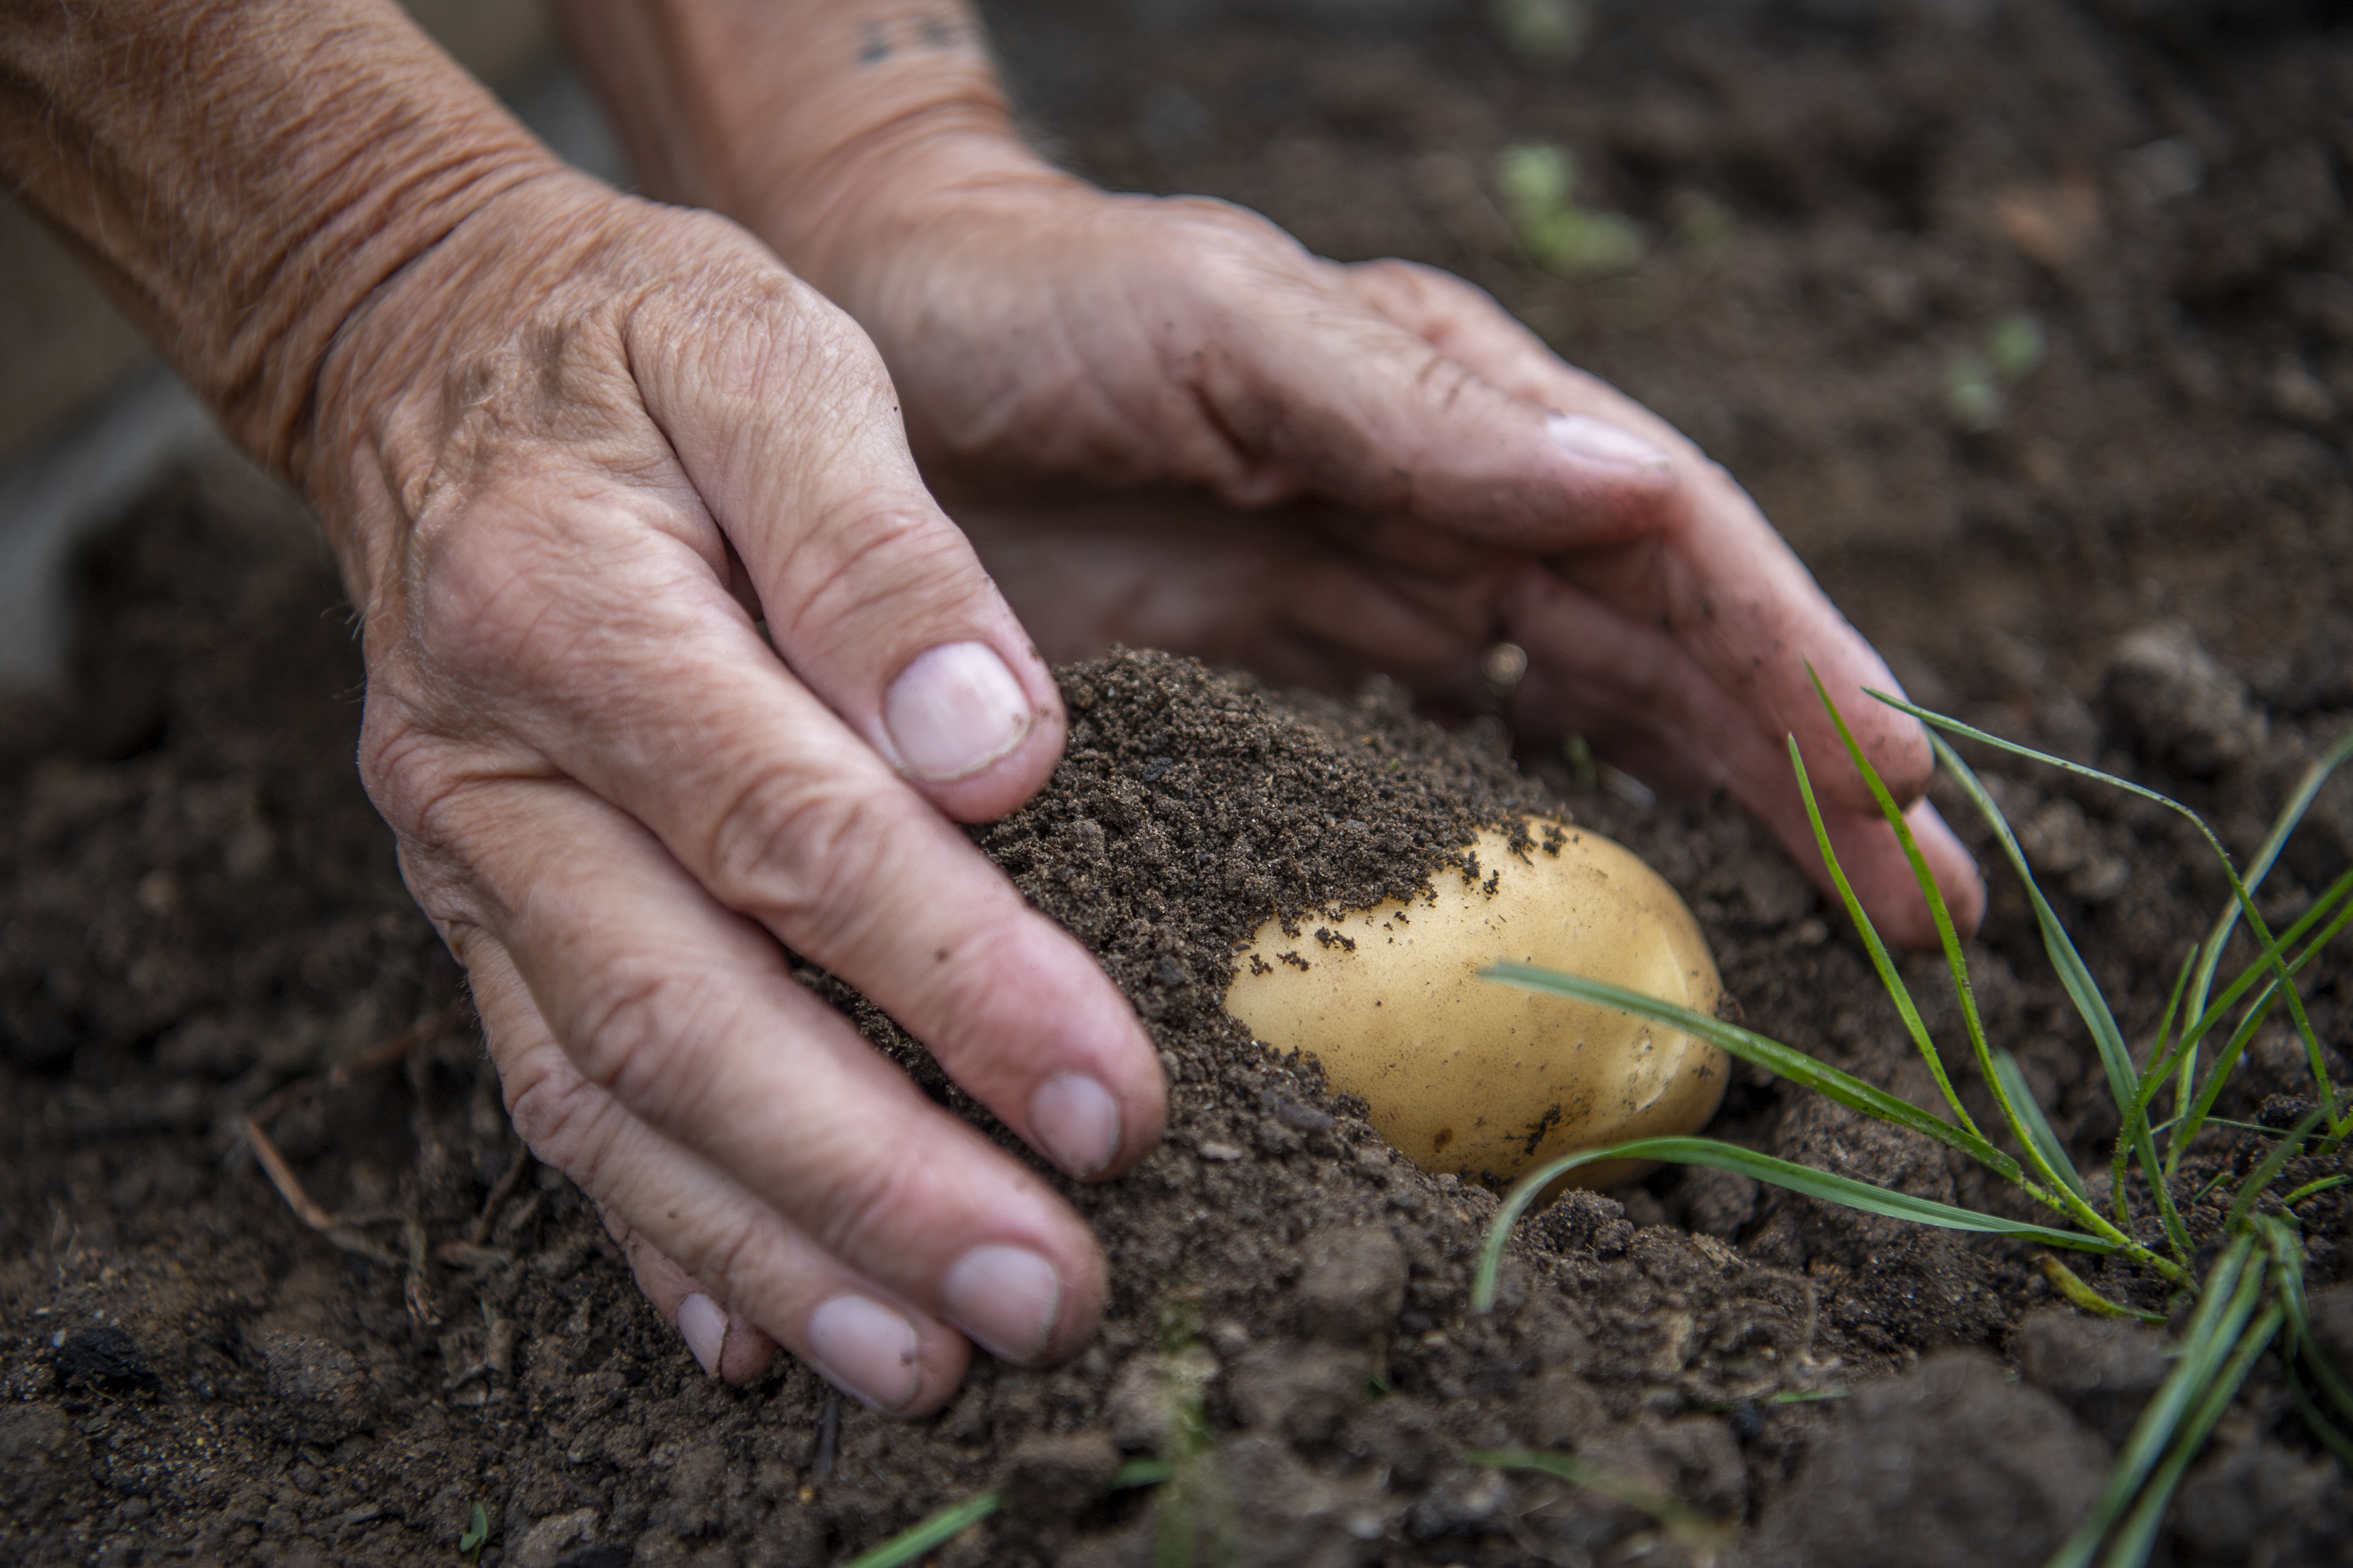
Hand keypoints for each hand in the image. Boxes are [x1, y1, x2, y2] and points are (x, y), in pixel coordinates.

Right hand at [310, 169, 1165, 1409]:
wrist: (432, 353)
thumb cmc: (638, 352)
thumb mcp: (772, 362)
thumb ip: (879, 552)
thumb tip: (991, 753)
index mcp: (570, 618)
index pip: (789, 836)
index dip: (958, 981)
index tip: (1116, 1096)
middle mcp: (492, 773)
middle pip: (686, 1020)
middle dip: (876, 1179)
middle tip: (1048, 1292)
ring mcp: (471, 863)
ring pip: (612, 1101)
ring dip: (776, 1249)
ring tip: (929, 1360)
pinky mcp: (480, 915)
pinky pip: (549, 1097)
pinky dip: (655, 1231)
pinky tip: (754, 1335)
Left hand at [794, 162, 1985, 944]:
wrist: (864, 320)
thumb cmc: (1032, 299)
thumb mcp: (1222, 326)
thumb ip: (1411, 408)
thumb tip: (1633, 488)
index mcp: (1453, 409)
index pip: (1671, 549)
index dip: (1790, 665)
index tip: (1898, 788)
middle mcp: (1437, 505)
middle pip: (1661, 655)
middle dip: (1802, 772)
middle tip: (1931, 912)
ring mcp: (1364, 602)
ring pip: (1579, 724)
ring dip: (1708, 822)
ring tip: (1832, 933)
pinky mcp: (1274, 679)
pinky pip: (1437, 771)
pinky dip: (1529, 845)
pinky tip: (1598, 925)